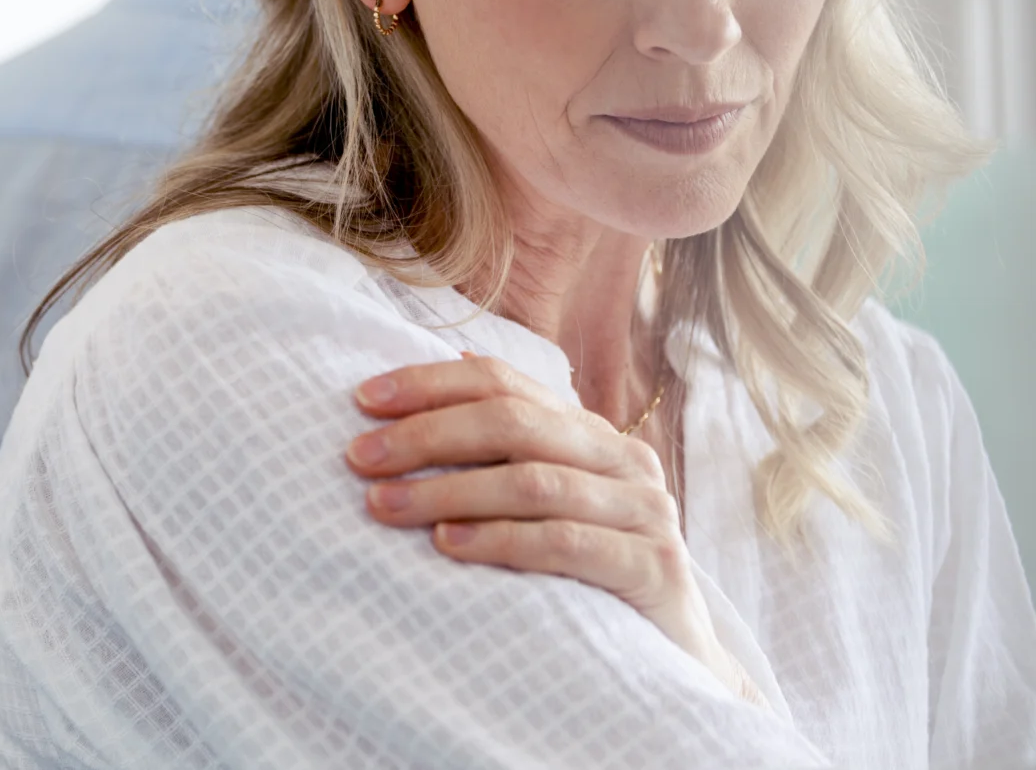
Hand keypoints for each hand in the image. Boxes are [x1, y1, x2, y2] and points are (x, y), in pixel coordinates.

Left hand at [346, 353, 763, 704]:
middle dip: (426, 435)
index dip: (430, 384)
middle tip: (359, 458)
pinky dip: (500, 540)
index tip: (362, 400)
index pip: (504, 383)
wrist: (676, 668)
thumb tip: (443, 367)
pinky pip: (565, 542)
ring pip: (533, 481)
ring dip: (448, 490)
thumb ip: (508, 454)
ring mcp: (644, 512)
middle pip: (513, 423)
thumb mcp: (548, 508)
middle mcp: (623, 459)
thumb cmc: (590, 582)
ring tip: (384, 504)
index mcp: (592, 434)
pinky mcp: (653, 567)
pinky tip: (448, 545)